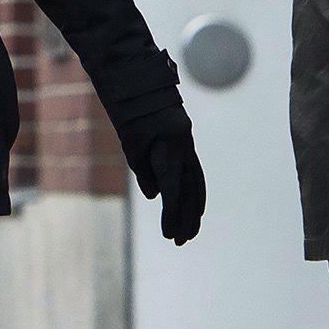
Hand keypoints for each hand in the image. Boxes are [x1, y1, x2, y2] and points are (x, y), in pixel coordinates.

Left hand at [122, 111, 207, 246]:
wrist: (145, 86)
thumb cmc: (133, 114)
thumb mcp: (131, 142)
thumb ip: (142, 170)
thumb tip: (154, 196)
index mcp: (169, 149)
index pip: (172, 189)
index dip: (172, 213)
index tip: (169, 234)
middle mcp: (184, 150)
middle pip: (188, 191)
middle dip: (185, 218)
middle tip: (179, 242)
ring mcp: (188, 149)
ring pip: (195, 184)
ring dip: (194, 211)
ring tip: (190, 233)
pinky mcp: (187, 148)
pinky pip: (196, 175)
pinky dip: (197, 195)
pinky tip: (197, 211)